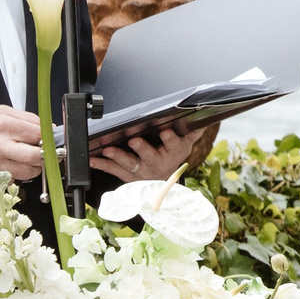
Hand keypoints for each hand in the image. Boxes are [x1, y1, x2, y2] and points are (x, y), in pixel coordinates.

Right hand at [0, 107, 46, 180]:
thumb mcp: (3, 111)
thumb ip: (28, 118)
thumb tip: (49, 129)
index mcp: (4, 125)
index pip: (38, 134)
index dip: (49, 138)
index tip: (52, 140)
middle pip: (34, 156)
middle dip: (47, 156)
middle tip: (48, 153)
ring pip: (26, 172)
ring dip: (35, 168)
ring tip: (32, 160)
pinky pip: (12, 179)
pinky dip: (18, 175)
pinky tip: (14, 166)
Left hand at [92, 122, 219, 183]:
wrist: (164, 182)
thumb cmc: (173, 155)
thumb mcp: (186, 142)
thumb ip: (194, 130)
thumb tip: (207, 116)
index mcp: (173, 153)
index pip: (174, 145)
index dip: (169, 139)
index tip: (165, 132)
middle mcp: (157, 163)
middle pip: (150, 156)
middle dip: (142, 149)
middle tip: (133, 140)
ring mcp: (141, 171)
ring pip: (130, 164)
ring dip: (118, 157)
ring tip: (108, 149)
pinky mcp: (127, 175)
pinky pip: (113, 170)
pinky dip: (102, 164)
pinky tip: (92, 158)